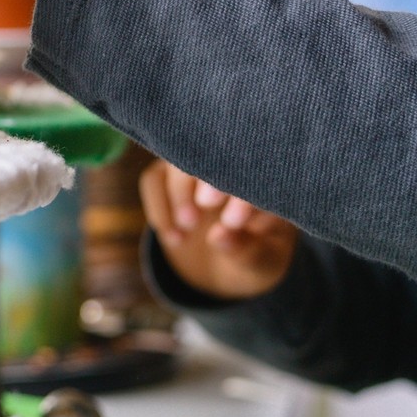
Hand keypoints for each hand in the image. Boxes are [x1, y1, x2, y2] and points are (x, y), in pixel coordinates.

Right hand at [140, 161, 297, 300]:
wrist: (226, 266)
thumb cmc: (255, 258)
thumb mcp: (261, 262)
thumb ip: (245, 251)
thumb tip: (218, 237)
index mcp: (263, 178)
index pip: (253, 170)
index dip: (240, 191)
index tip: (233, 222)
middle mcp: (227, 163)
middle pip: (212, 150)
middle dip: (207, 175)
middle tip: (206, 205)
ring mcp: (195, 167)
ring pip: (177, 160)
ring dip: (179, 191)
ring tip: (189, 226)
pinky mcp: (167, 176)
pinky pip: (153, 179)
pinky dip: (159, 206)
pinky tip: (174, 238)